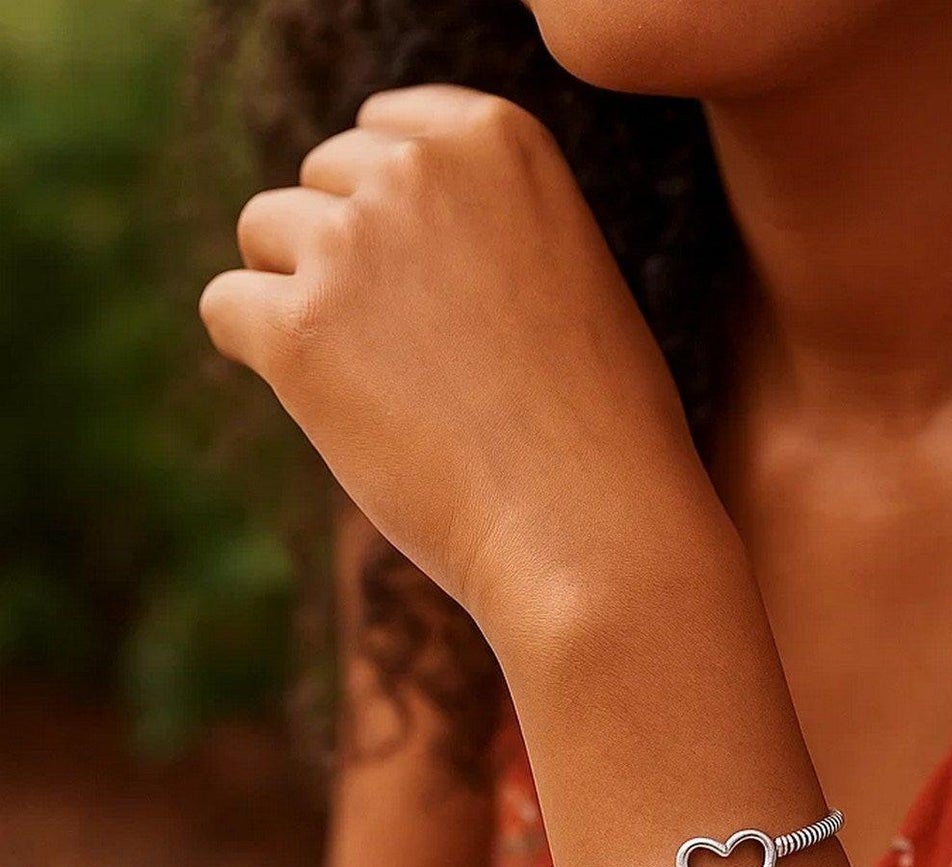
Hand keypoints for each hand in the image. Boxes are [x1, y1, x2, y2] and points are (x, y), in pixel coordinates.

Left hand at [200, 85, 725, 657]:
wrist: (591, 526)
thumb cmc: (598, 426)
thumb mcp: (568, 275)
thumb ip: (484, 224)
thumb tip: (377, 227)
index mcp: (497, 140)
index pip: (385, 129)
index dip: (391, 209)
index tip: (428, 283)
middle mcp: (420, 171)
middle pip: (322, 179)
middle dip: (349, 254)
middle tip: (413, 353)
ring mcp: (353, 246)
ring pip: (266, 233)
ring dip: (306, 300)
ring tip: (386, 385)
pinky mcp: (299, 331)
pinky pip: (227, 307)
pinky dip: (259, 354)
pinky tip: (329, 405)